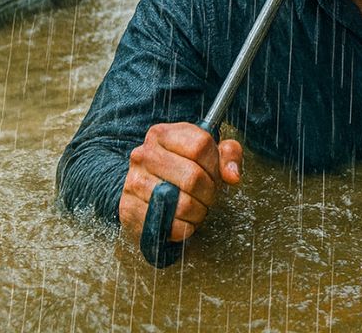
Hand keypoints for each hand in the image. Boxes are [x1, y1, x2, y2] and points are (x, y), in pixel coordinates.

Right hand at [119, 122, 242, 242]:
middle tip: (207, 195)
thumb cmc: (183, 168)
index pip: (200, 146)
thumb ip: (228, 155)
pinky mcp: (128, 209)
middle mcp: (143, 154)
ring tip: (196, 208)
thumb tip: (232, 175)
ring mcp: (133, 181)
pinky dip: (185, 228)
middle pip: (193, 177)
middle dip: (209, 191)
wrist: (146, 188)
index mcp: (162, 134)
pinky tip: (183, 220)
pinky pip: (169, 225)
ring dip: (198, 211)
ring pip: (183, 203)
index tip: (214, 173)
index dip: (215, 164)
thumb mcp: (209, 153)